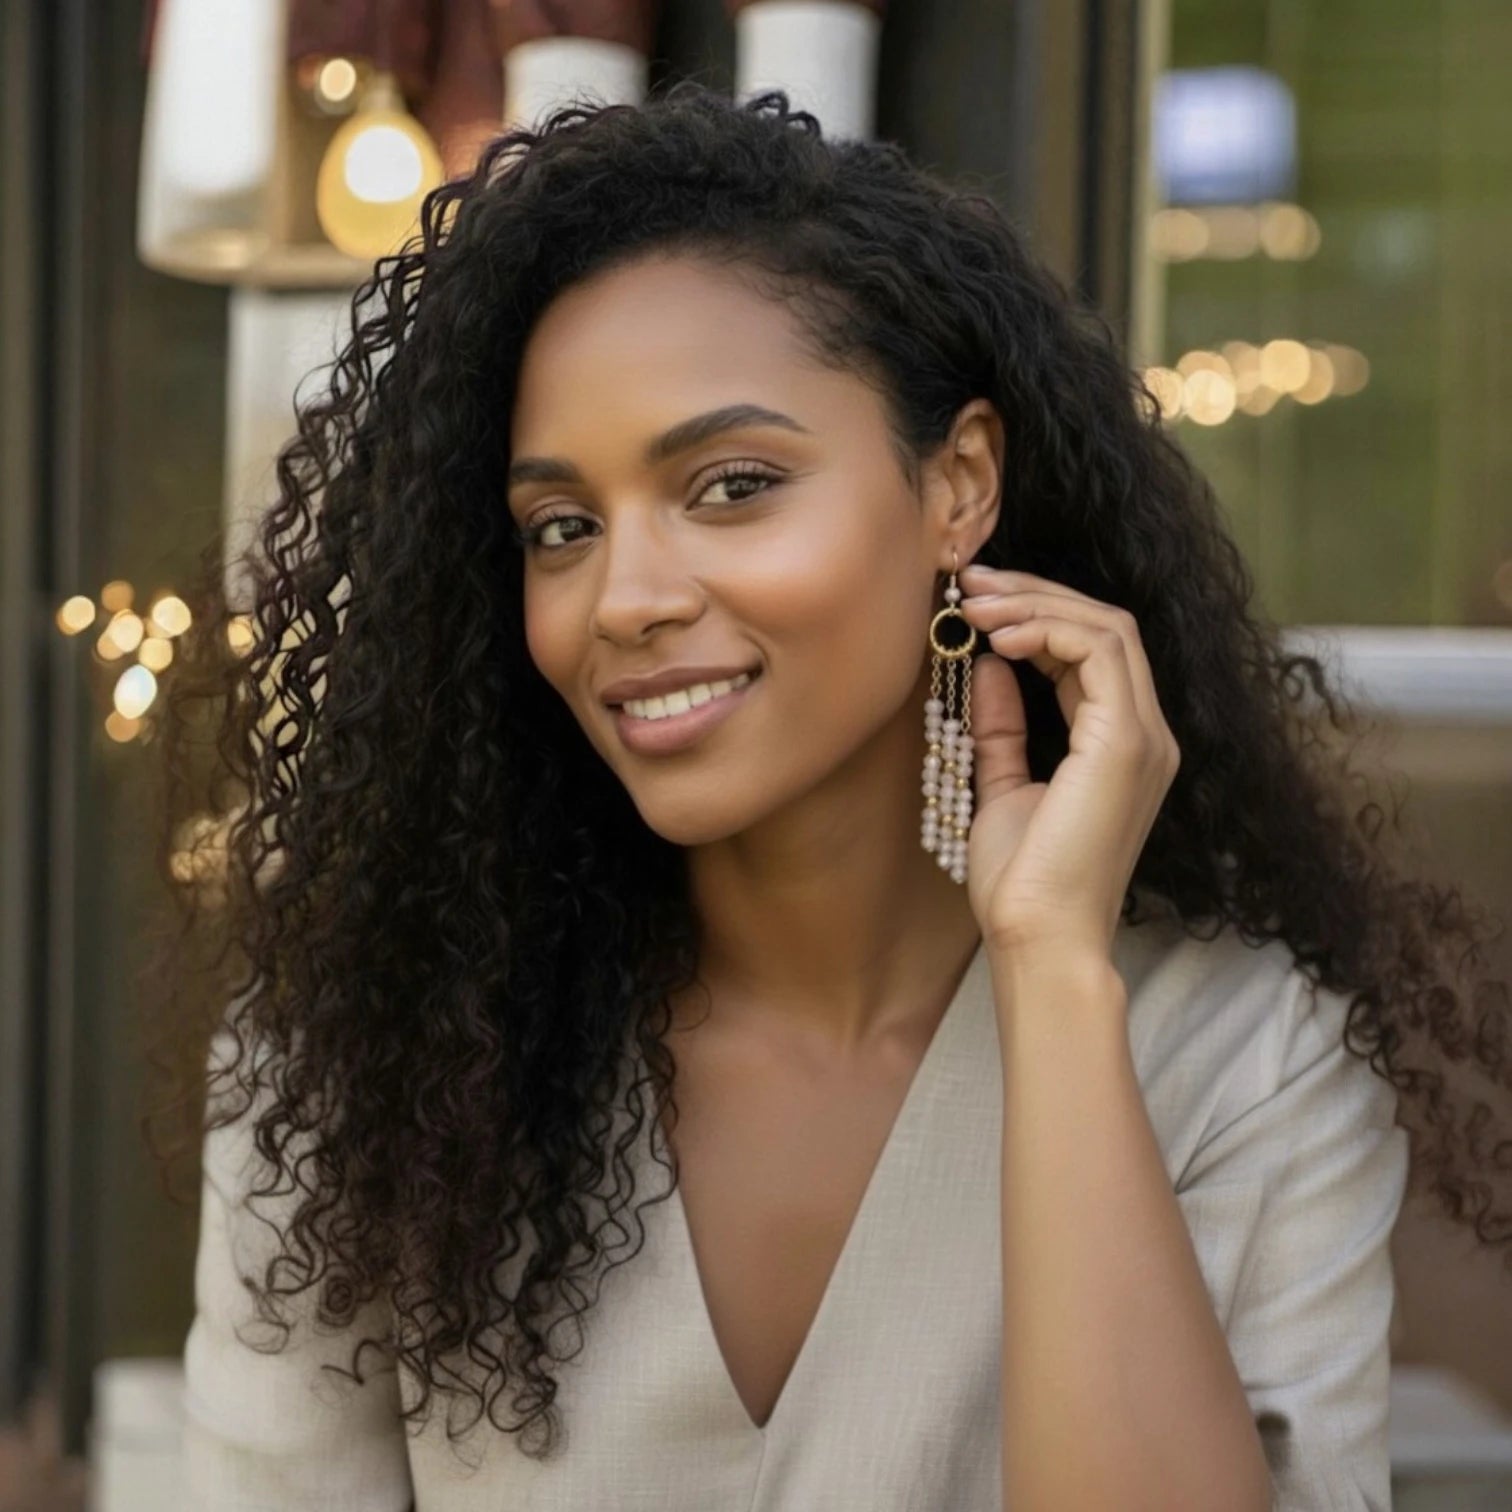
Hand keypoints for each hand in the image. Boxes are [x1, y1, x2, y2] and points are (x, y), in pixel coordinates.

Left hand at [955, 566, 1180, 960]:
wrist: (1038, 937)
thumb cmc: (1022, 882)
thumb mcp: (1002, 785)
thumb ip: (1004, 726)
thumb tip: (987, 666)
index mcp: (1122, 745)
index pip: (1093, 650)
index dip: (1036, 614)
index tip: (973, 604)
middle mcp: (1147, 734)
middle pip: (1106, 626)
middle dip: (1034, 594)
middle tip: (969, 584)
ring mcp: (1145, 737)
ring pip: (1107, 628)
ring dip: (1036, 605)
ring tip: (974, 606)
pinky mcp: (1126, 743)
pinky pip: (1101, 653)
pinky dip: (1048, 632)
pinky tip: (996, 640)